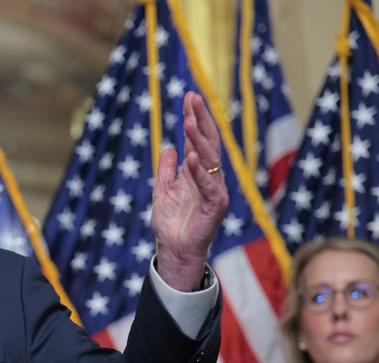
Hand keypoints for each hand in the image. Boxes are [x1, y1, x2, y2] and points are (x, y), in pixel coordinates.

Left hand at [149, 91, 228, 291]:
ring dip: (197, 139)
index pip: (198, 139)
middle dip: (200, 119)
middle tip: (192, 97)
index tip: (188, 97)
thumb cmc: (171, 223)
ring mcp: (215, 189)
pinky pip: (208, 184)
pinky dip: (199, 171)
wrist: (175, 250)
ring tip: (187, 120)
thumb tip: (169, 147)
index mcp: (198, 171)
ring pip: (209, 159)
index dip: (194, 118)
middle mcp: (210, 177)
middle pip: (208, 142)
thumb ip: (166, 170)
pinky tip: (190, 156)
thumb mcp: (162, 190)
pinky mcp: (216, 205)